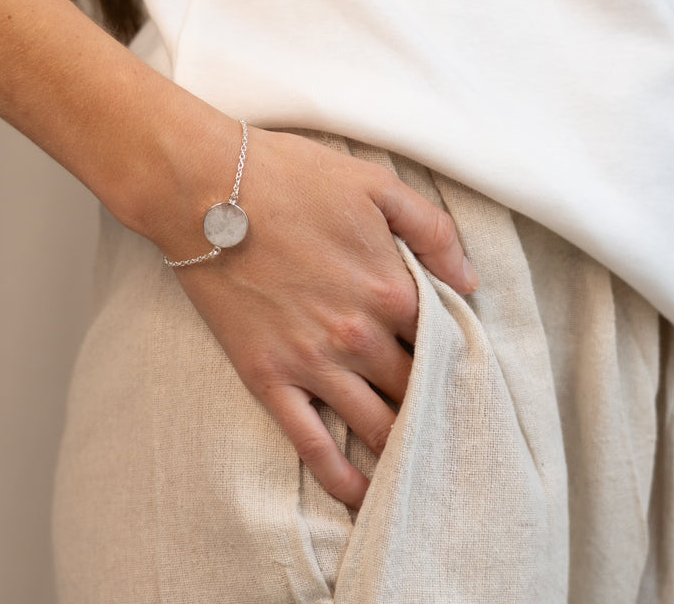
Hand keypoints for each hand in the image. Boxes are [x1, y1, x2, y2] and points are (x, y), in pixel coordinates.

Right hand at [172, 127, 477, 508]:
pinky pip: (312, 442)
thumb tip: (469, 280)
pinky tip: (361, 495)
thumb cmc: (290, 179)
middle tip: (456, 429)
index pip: (447, 341)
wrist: (203, 190)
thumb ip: (433, 230)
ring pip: (376, 425)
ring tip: (425, 472)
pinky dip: (340, 474)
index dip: (461, 357)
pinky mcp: (269, 376)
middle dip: (440, 409)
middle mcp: (359, 336)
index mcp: (391, 288)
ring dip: (404, 451)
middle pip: (417, 389)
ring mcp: (313, 362)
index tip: (468, 372)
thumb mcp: (375, 184)